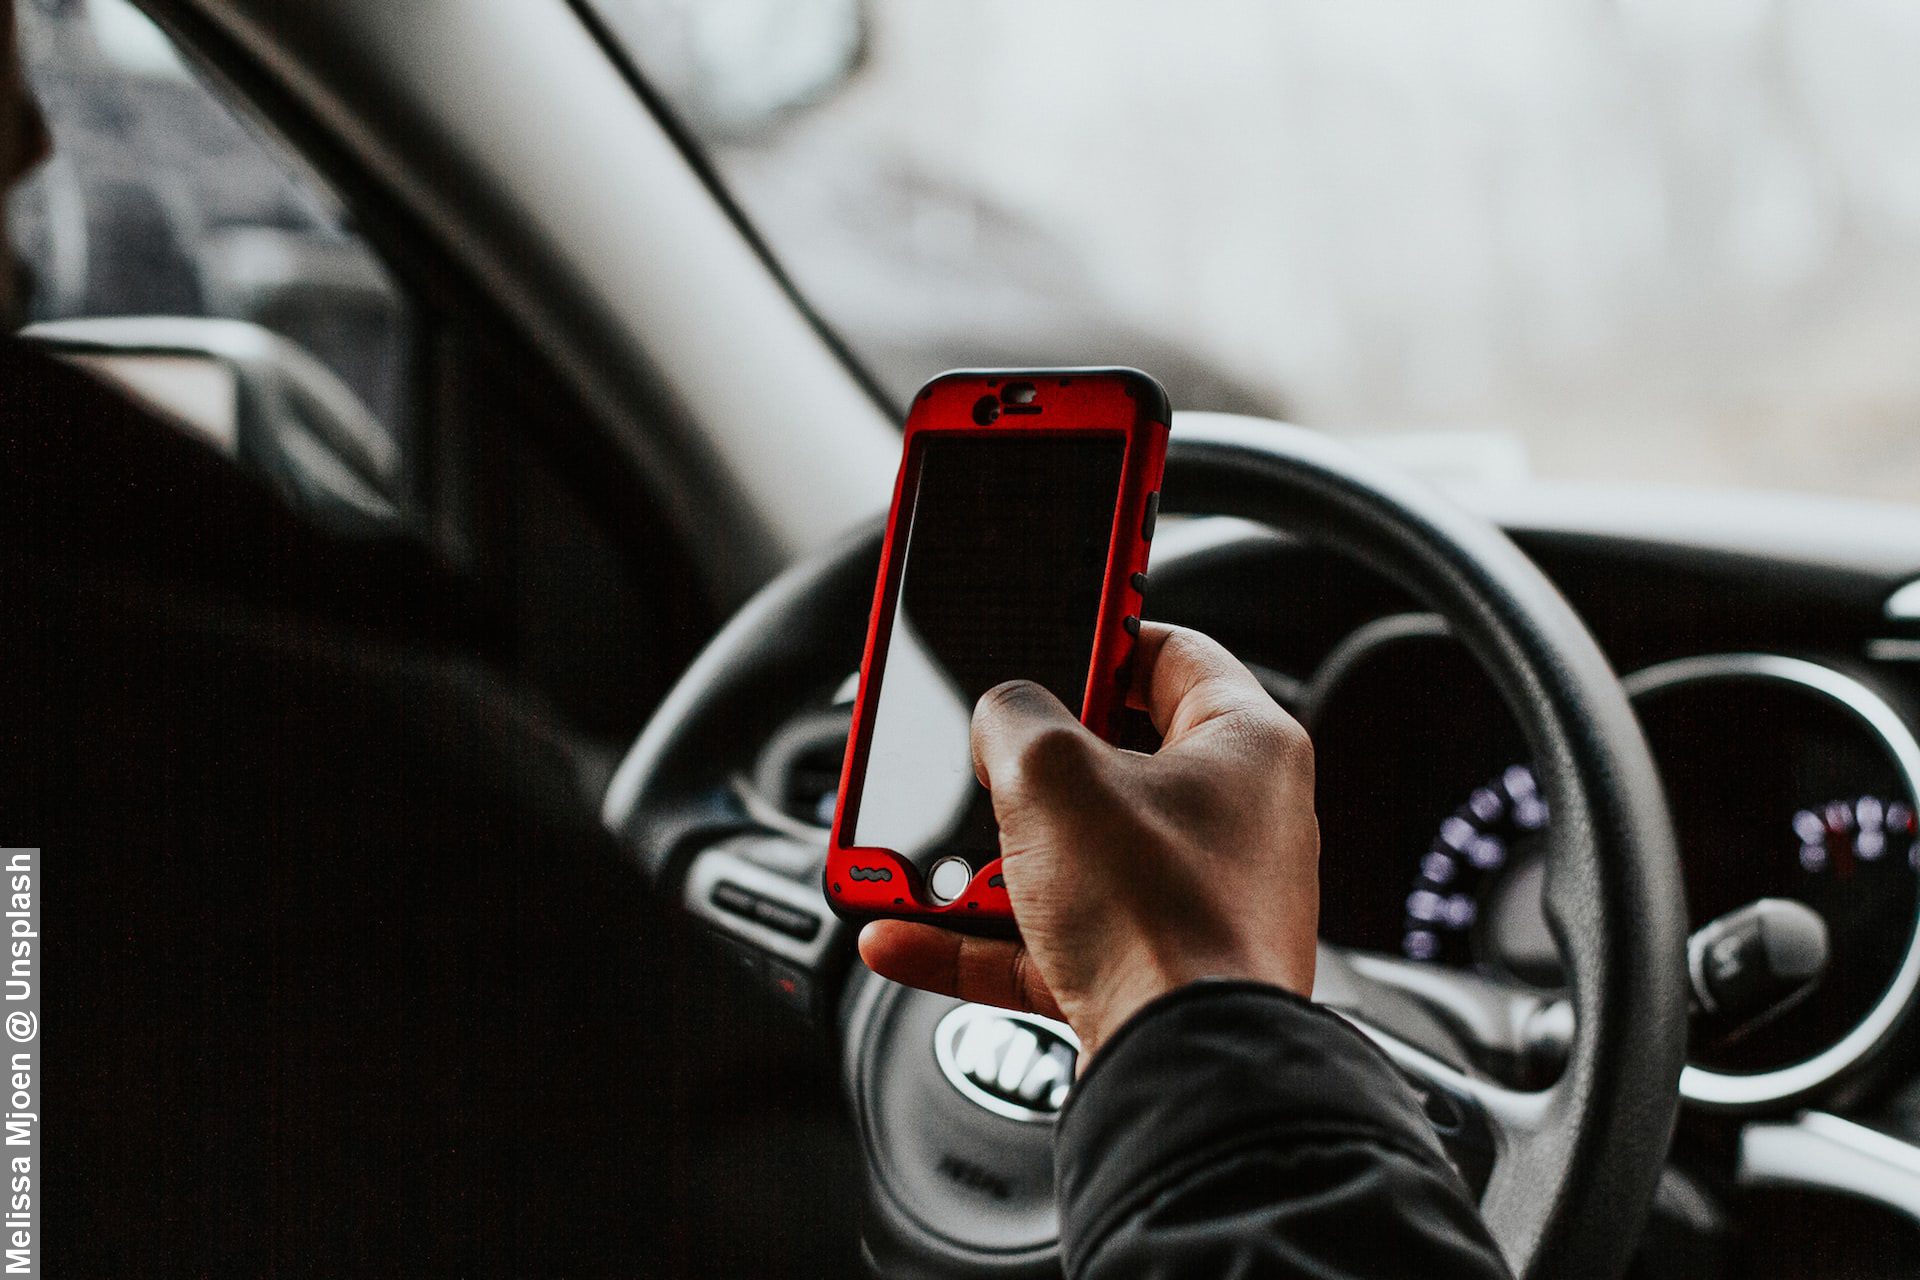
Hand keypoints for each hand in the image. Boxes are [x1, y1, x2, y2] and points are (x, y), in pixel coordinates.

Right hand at [859, 623, 1318, 1064]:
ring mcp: (1189, 901)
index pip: (1167, 650)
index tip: (1040, 625)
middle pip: (1102, 760)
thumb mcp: (1051, 775)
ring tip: (914, 854)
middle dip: (1014, 767)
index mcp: (1246, 745)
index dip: (1094, 632)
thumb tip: (999, 720)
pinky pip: (1044, 937)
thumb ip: (1010, 718)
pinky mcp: (1147, 971)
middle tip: (967, 754)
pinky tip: (902, 932)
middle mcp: (1231, 821)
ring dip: (978, 859)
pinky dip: (974, 936)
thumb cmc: (1165, 923)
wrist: (1182, 1073)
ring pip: (1064, 856)